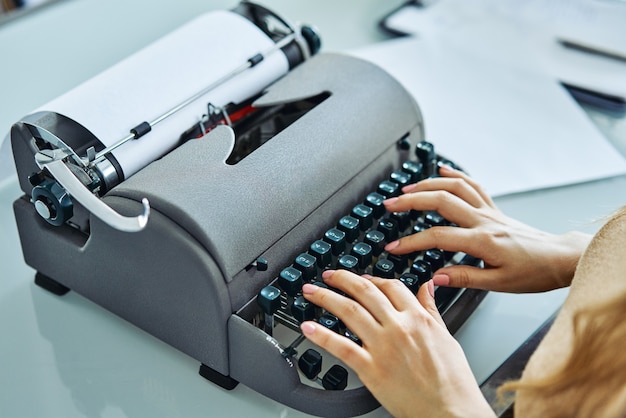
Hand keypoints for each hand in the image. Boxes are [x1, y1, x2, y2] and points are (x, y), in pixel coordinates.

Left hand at [301, 270, 493, 417]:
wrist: (451, 412)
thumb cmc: (453, 382)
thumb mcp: (446, 336)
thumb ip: (431, 309)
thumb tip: (428, 286)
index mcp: (418, 318)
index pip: (390, 286)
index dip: (371, 279)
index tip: (360, 278)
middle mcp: (399, 327)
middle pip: (364, 292)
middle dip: (342, 279)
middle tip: (328, 275)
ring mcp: (383, 347)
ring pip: (348, 311)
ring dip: (325, 297)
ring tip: (311, 292)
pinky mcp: (371, 369)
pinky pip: (341, 346)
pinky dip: (322, 335)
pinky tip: (308, 327)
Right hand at [383, 165, 590, 292]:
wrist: (559, 258)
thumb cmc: (533, 272)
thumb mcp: (498, 284)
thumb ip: (464, 278)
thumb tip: (436, 277)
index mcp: (482, 241)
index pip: (438, 237)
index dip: (412, 242)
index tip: (394, 247)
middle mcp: (484, 220)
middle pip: (441, 201)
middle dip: (412, 201)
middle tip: (390, 205)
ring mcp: (489, 211)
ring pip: (455, 187)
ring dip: (428, 184)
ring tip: (407, 189)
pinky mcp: (494, 208)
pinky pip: (473, 184)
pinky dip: (455, 174)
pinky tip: (442, 170)